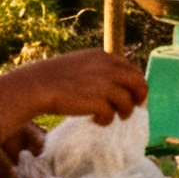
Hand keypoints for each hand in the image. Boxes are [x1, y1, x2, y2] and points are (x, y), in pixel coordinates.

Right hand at [0, 48, 146, 136]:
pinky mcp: (99, 102)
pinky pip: (112, 115)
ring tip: (109, 117)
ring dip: (123, 112)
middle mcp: (109, 68)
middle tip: (132, 108)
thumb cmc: (56, 77)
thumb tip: (118, 85)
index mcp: (104, 56)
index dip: (135, 84)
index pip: (132, 69)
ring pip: (128, 102)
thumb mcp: (82, 64)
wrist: (39, 85)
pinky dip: (106, 120)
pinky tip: (96, 121)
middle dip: (139, 98)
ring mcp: (105, 85)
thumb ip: (101, 70)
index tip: (132, 95)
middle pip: (139, 84)